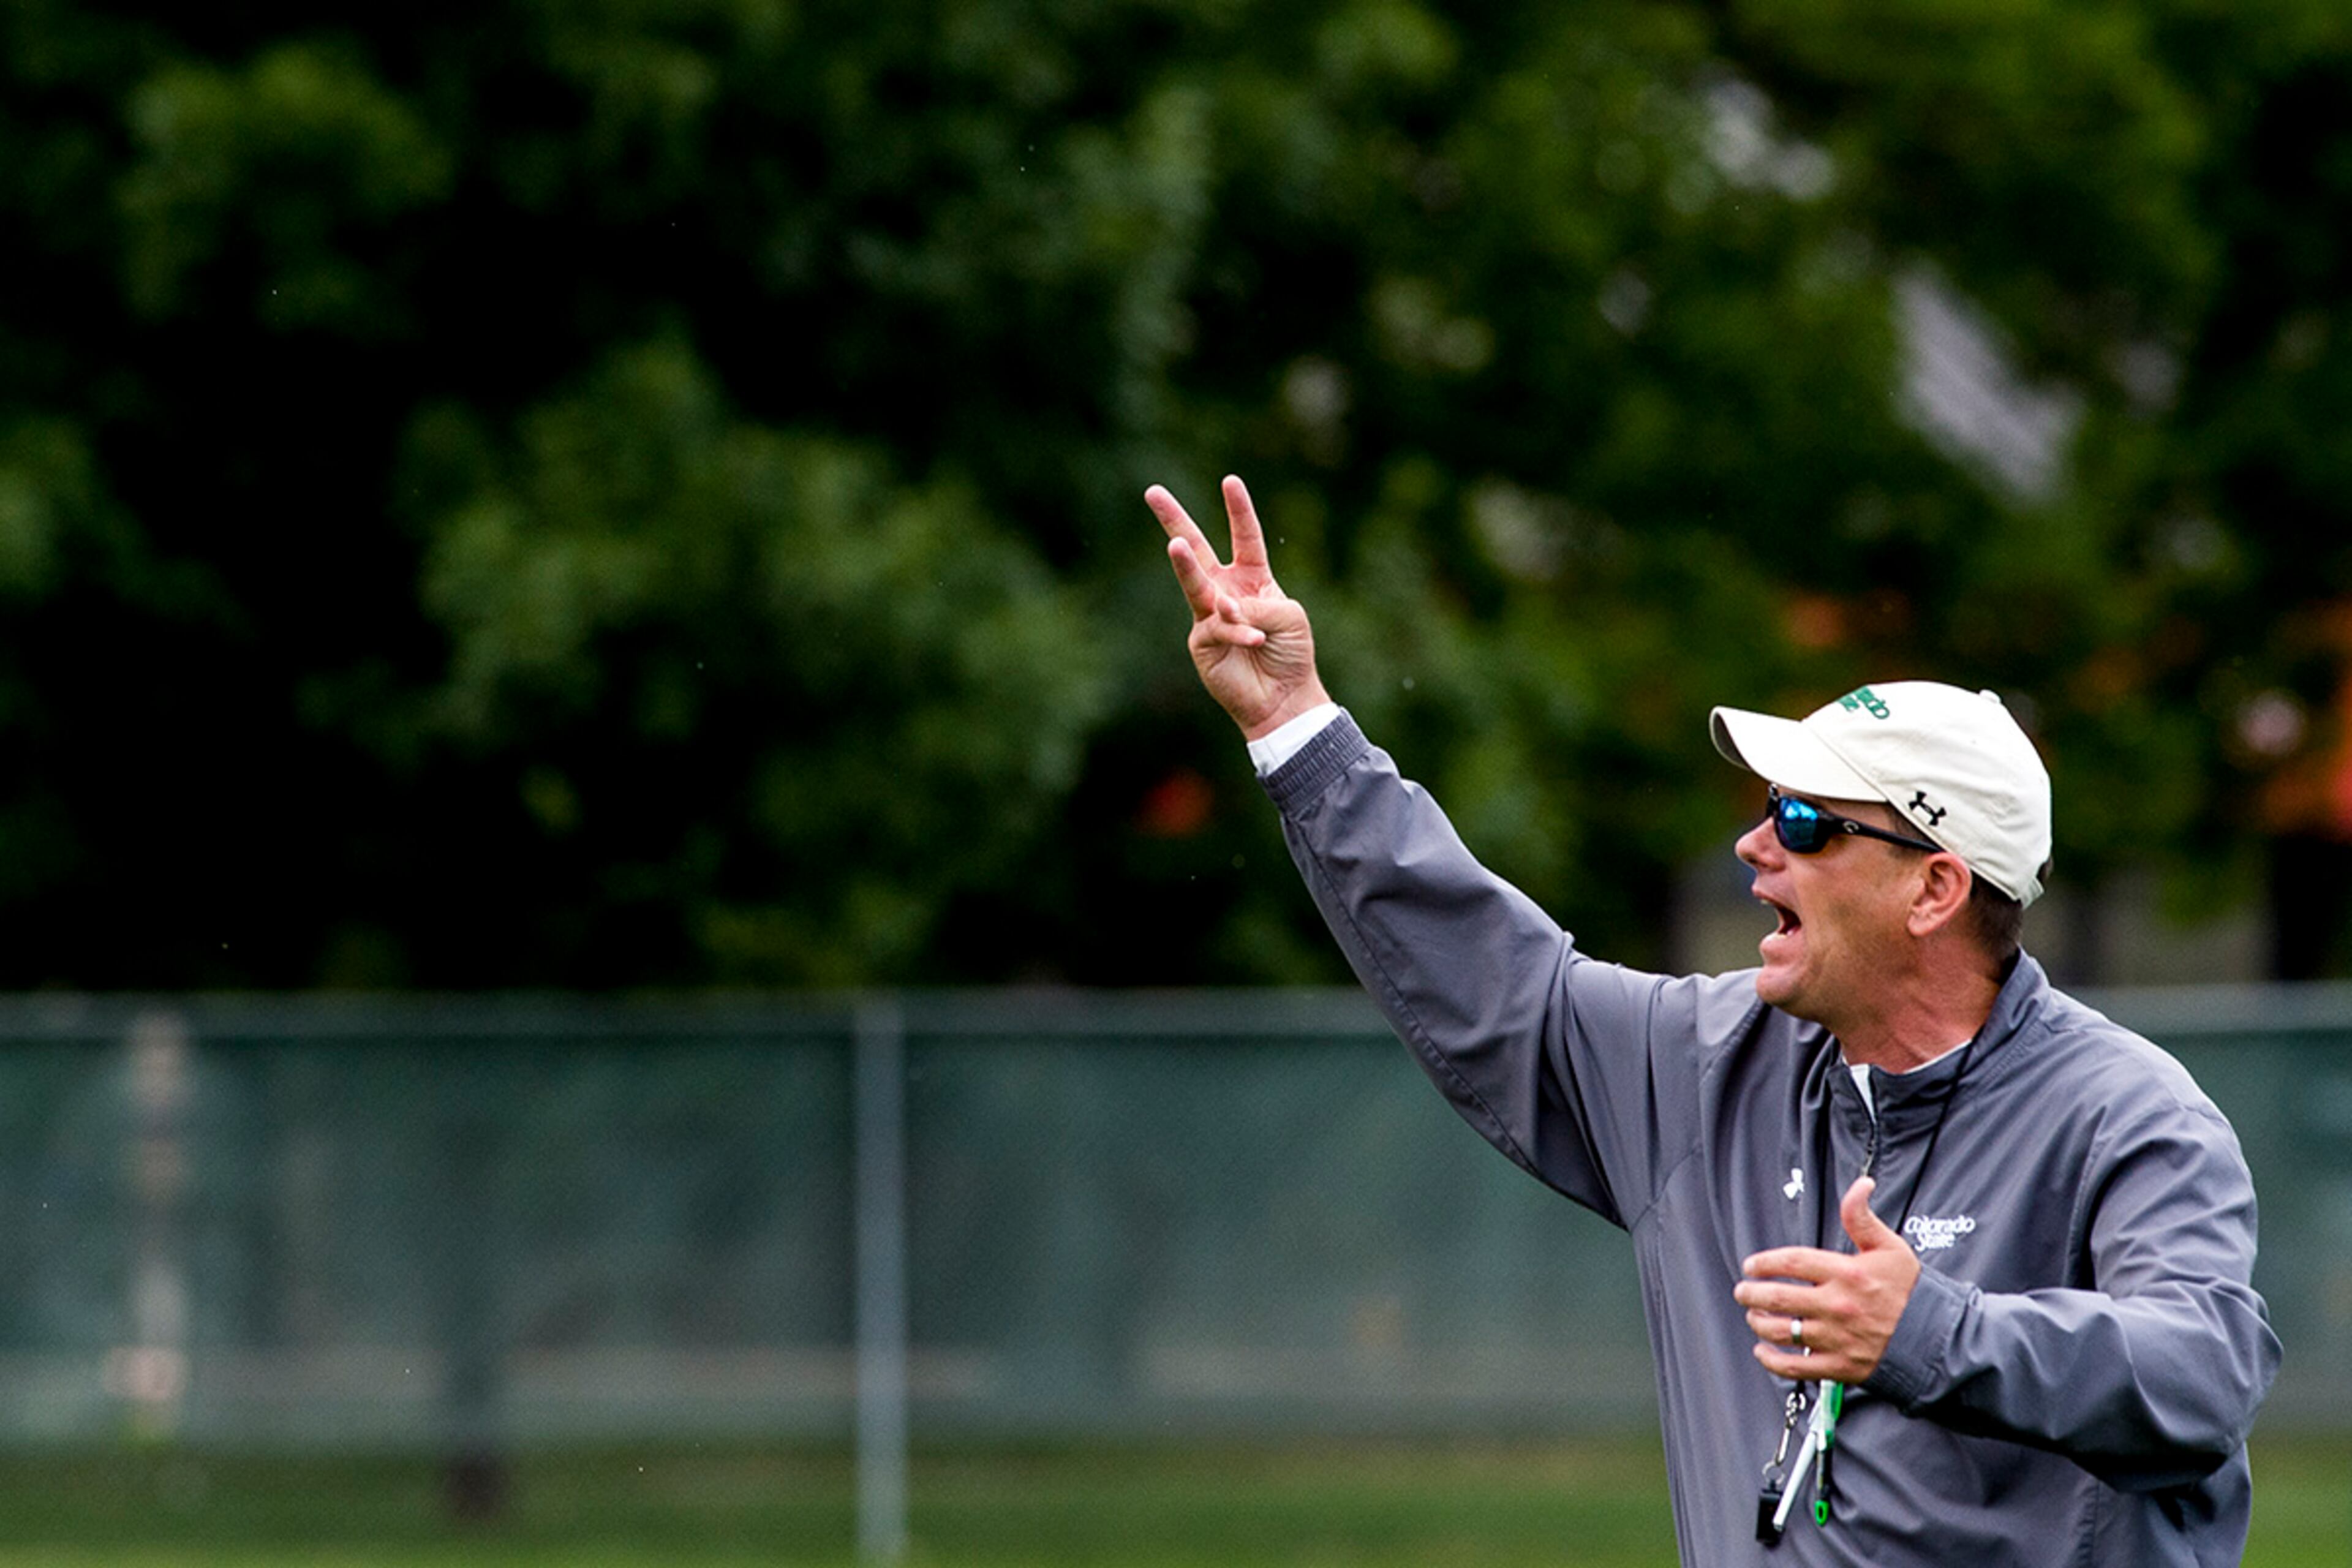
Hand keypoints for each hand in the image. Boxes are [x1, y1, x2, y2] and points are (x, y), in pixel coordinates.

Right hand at [1146, 475, 1329, 738]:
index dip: (1238, 510)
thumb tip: (1223, 605)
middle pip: (1198, 549)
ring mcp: (1209, 615)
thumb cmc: (1291, 654)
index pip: (1245, 537)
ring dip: (1185, 565)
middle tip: (1152, 492)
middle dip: (1175, 520)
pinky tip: (1255, 639)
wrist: (1284, 698)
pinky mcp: (1202, 642)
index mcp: (1253, 578)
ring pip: (1194, 583)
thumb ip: (1259, 601)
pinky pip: (1218, 627)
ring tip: (1175, 547)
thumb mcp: (1288, 616)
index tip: (1229, 481)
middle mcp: (1225, 591)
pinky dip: (1239, 632)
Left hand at [1734, 1177, 1919, 1383]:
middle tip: (1742, 1290)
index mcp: (1847, 1274)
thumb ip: (1863, 1218)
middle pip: (1778, 1297)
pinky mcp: (1839, 1366)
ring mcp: (1837, 1338)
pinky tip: (1763, 1351)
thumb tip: (1860, 1185)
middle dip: (1751, 1293)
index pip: (1792, 1262)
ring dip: (1758, 1323)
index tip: (1751, 1265)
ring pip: (1781, 1331)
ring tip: (1753, 1315)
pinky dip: (1772, 1361)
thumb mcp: (1889, 1247)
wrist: (1934, 1338)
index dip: (1764, 1262)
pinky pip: (1795, 1367)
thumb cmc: (1910, 1291)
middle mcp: (1838, 1305)